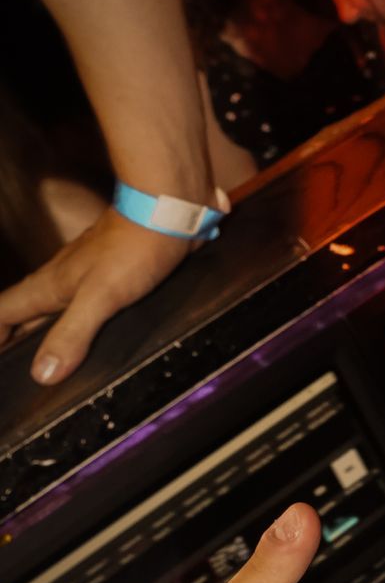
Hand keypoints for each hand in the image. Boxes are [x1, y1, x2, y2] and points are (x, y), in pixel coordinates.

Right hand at [0, 206, 205, 388]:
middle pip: (27, 311)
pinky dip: (84, 321)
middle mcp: (63, 280)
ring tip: (51, 357)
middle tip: (15, 364)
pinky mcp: (116, 273)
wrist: (171, 209)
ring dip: (48, 329)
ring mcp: (89, 275)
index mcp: (50, 286)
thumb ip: (72, 333)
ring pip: (57, 306)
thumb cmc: (135, 246)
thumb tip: (42, 373)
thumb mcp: (100, 296)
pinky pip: (90, 302)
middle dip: (16, 336)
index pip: (5, 311)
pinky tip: (98, 334)